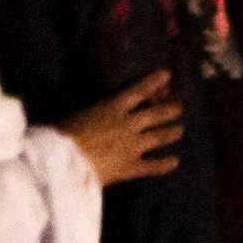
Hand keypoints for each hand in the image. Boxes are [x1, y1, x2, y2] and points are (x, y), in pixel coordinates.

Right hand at [65, 68, 186, 185]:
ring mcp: (132, 146)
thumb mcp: (78, 113)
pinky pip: (152, 166)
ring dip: (171, 132)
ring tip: (179, 129)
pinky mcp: (130, 167)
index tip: (167, 75)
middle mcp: (128, 124)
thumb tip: (92, 111)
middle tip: (179, 107)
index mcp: (112, 107)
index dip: (154, 82)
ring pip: (159, 137)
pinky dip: (165, 164)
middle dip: (170, 109)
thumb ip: (92, 111)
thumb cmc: (62, 133)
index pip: (139, 91)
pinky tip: (175, 162)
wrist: (64, 160)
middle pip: (156, 114)